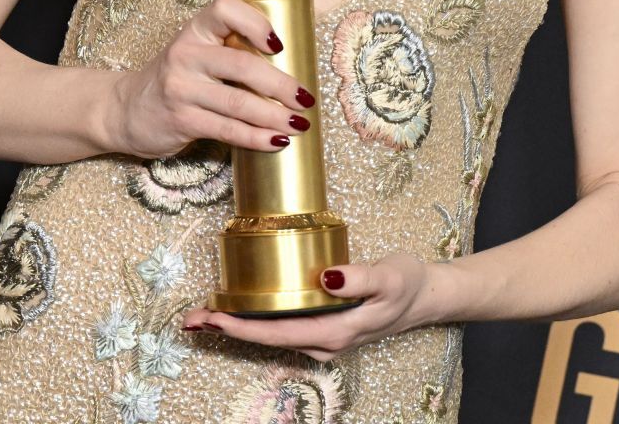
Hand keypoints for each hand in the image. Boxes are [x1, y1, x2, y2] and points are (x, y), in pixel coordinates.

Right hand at [107, 0, 316, 158]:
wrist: (124, 109)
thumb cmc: (175, 78)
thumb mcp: (195, 52)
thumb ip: (230, 50)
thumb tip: (289, 67)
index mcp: (194, 30)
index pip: (225, 10)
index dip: (256, 23)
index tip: (278, 46)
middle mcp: (185, 55)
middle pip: (243, 65)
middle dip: (281, 85)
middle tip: (306, 99)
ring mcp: (181, 88)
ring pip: (239, 103)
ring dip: (276, 117)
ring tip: (299, 124)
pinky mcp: (181, 120)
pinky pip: (228, 130)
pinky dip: (257, 138)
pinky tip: (276, 142)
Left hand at [178, 255, 439, 361]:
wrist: (427, 295)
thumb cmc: (408, 283)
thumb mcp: (390, 276)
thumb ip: (360, 278)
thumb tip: (328, 278)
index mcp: (334, 333)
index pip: (278, 334)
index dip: (243, 327)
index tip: (214, 316)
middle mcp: (323, 342)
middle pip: (267, 340)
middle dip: (228, 329)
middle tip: (191, 318)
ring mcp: (322, 337)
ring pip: (272, 336)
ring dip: (238, 325)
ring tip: (204, 314)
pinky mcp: (322, 326)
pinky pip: (281, 327)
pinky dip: (256, 320)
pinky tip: (240, 309)